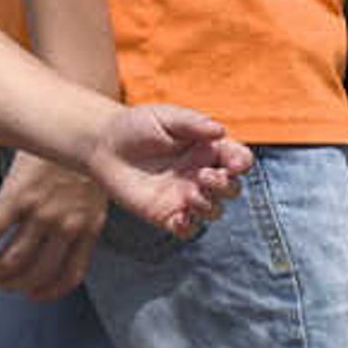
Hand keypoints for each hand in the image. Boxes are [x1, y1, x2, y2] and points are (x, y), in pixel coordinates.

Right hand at [0, 151, 112, 299]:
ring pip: (8, 261)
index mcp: (88, 230)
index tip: (29, 294)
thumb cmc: (79, 159)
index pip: (67, 278)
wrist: (78, 124)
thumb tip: (54, 244)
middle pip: (33, 274)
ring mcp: (41, 213)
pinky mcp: (17, 197)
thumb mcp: (92, 195)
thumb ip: (77, 223)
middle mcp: (66, 227)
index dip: (45, 292)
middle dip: (10, 283)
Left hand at [86, 103, 253, 239]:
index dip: (241, 163)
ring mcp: (186, 197)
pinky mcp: (167, 215)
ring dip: (209, 205)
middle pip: (232, 189)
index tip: (234, 164)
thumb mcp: (166, 118)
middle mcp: (202, 175)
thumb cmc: (138, 126)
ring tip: (191, 194)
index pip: (239, 160)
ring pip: (214, 211)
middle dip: (226, 186)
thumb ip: (194, 123)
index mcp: (209, 150)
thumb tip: (221, 131)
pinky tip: (179, 217)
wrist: (105, 146)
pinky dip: (189, 226)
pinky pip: (188, 229)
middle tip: (204, 176)